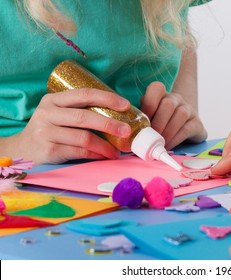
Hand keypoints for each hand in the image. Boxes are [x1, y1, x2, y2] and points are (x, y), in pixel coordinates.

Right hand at [4, 88, 131, 163]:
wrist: (23, 149)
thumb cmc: (50, 129)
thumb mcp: (59, 113)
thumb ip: (80, 110)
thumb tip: (118, 115)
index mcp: (54, 99)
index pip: (84, 94)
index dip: (107, 98)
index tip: (126, 105)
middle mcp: (48, 113)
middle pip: (85, 116)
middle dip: (110, 124)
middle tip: (127, 131)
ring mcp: (46, 132)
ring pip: (84, 137)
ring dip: (105, 145)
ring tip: (117, 151)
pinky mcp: (49, 149)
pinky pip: (79, 151)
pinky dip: (95, 154)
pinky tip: (104, 156)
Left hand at [141, 82, 206, 149]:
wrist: (182, 131)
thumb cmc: (159, 125)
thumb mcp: (147, 119)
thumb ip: (138, 120)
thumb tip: (125, 132)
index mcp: (161, 95)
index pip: (156, 88)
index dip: (149, 103)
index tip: (144, 120)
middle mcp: (176, 99)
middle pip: (168, 104)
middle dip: (158, 122)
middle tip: (150, 137)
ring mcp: (188, 110)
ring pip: (181, 114)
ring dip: (167, 131)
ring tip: (159, 143)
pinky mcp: (197, 123)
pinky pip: (187, 128)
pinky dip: (176, 139)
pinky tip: (168, 146)